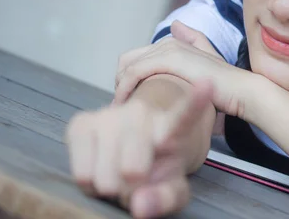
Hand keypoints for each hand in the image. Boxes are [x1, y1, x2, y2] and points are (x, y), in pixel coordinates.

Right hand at [65, 80, 212, 217]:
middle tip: (138, 180)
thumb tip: (140, 205)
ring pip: (103, 178)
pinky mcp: (81, 122)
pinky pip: (81, 174)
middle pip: (132, 171)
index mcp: (172, 127)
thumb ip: (166, 198)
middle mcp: (140, 113)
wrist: (133, 148)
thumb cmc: (158, 168)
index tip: (207, 84)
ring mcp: (109, 114)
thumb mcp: (172, 188)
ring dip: (110, 186)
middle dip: (131, 188)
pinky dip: (89, 182)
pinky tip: (100, 168)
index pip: (185, 115)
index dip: (195, 101)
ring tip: (119, 173)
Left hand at [114, 20, 264, 119]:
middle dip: (120, 80)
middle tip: (120, 103)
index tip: (127, 97)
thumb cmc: (225, 85)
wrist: (241, 91)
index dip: (128, 76)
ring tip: (120, 107)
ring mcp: (169, 49)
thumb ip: (194, 42)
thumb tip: (176, 25)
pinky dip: (125, 87)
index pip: (139, 56)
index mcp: (177, 43)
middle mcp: (170, 43)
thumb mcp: (208, 61)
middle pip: (128, 59)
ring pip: (128, 66)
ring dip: (120, 86)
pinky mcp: (168, 60)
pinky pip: (134, 72)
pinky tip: (124, 103)